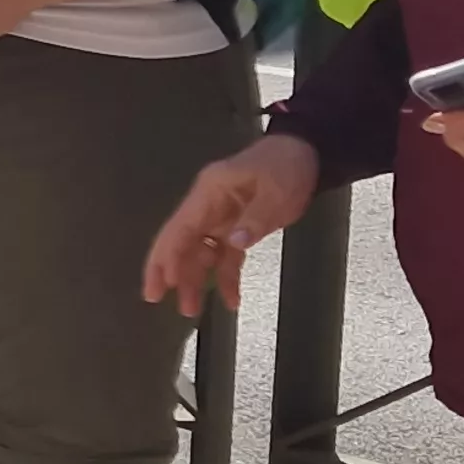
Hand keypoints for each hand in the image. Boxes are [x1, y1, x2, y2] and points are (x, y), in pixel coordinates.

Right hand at [143, 132, 319, 317]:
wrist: (306, 153)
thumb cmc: (287, 167)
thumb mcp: (277, 191)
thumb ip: (256, 218)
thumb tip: (233, 243)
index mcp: (210, 192)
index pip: (181, 228)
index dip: (168, 256)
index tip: (160, 283)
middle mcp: (208, 206)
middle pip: (182, 241)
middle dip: (170, 270)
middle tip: (157, 299)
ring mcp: (221, 217)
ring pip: (199, 252)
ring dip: (195, 279)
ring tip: (192, 309)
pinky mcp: (237, 226)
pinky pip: (224, 255)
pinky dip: (225, 276)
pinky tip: (231, 298)